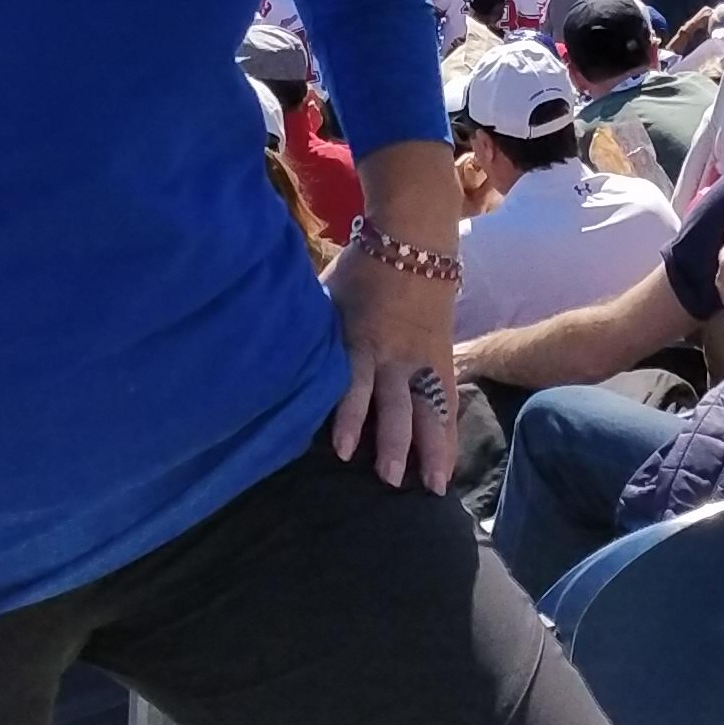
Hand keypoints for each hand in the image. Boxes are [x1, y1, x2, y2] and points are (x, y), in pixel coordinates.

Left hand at [328, 230, 458, 489]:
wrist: (413, 238)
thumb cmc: (360, 267)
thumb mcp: (327, 293)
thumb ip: (311, 329)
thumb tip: (274, 354)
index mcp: (362, 338)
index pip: (356, 384)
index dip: (351, 417)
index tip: (344, 450)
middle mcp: (395, 354)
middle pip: (398, 404)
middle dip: (396, 443)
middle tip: (391, 480)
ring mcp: (423, 358)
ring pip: (430, 409)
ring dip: (431, 448)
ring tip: (434, 486)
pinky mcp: (442, 358)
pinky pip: (448, 401)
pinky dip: (449, 433)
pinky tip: (449, 465)